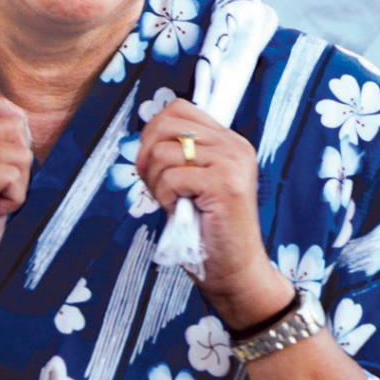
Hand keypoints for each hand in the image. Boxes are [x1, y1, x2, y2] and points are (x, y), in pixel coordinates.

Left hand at [136, 100, 291, 328]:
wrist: (235, 271)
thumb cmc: (209, 232)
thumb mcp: (193, 184)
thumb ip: (179, 156)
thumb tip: (144, 138)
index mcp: (229, 141)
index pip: (179, 109)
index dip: (154, 131)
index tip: (151, 162)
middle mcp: (234, 146)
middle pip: (167, 123)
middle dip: (147, 154)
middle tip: (154, 184)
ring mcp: (231, 162)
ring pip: (163, 152)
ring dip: (156, 182)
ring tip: (172, 202)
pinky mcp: (223, 183)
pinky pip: (170, 177)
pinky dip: (165, 197)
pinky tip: (179, 211)